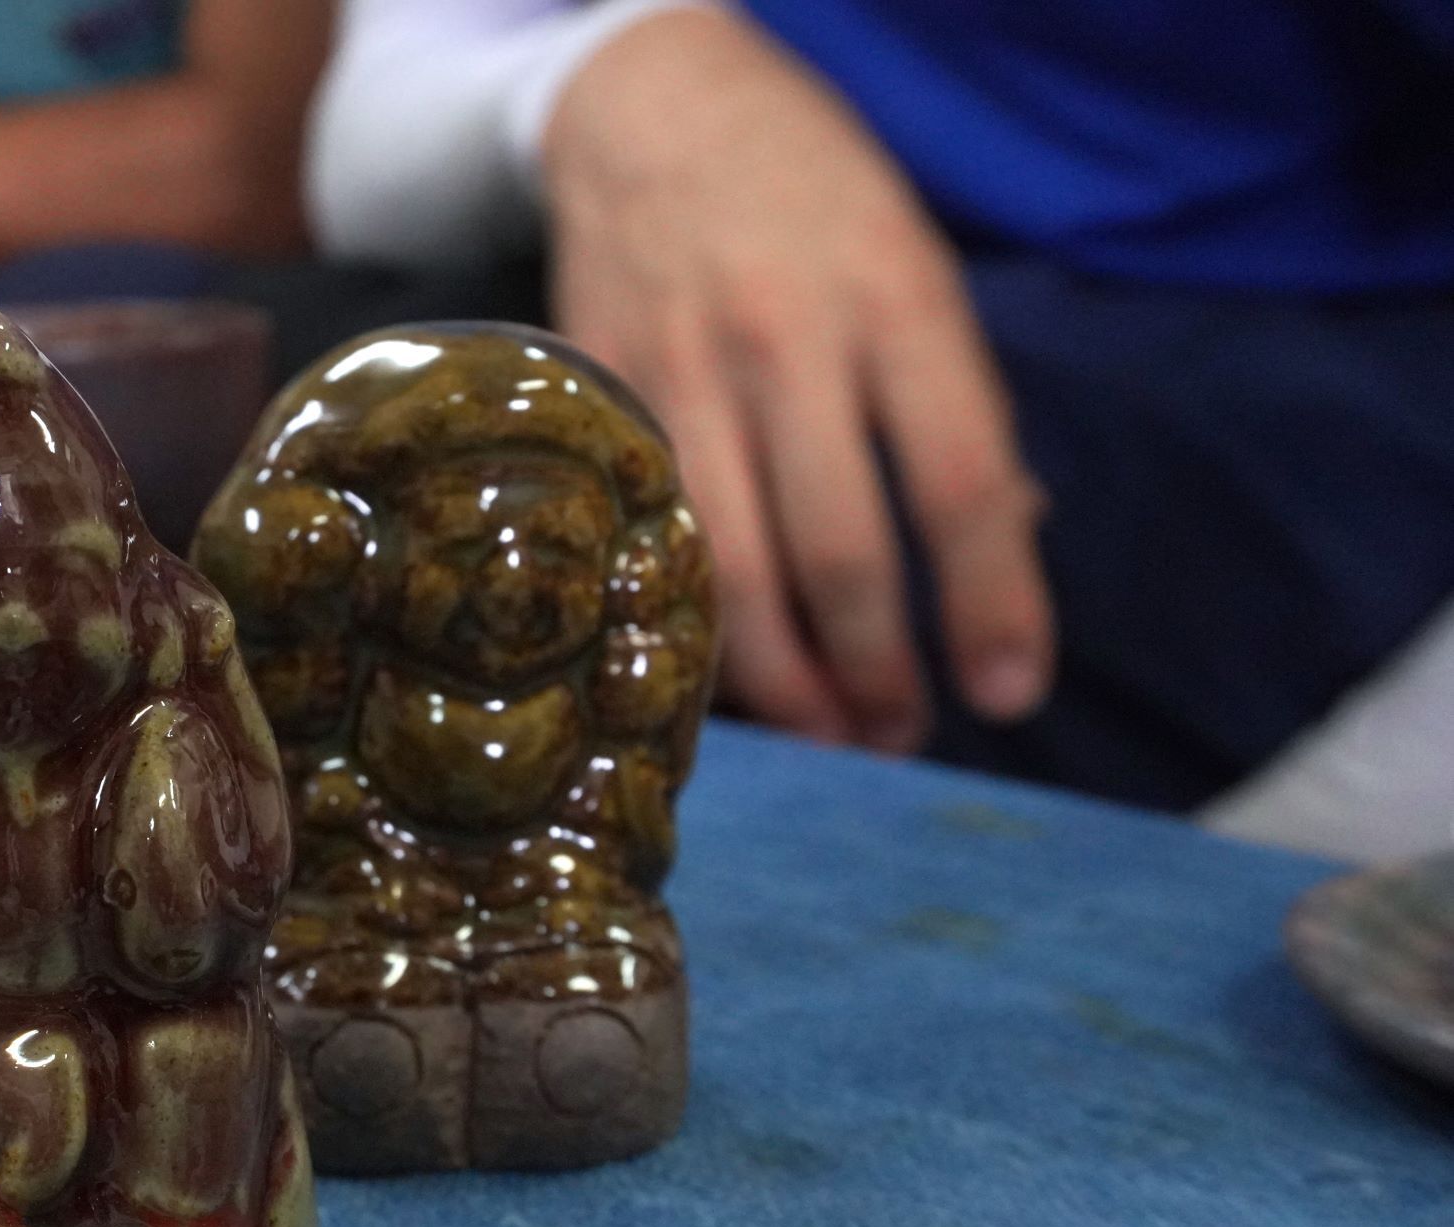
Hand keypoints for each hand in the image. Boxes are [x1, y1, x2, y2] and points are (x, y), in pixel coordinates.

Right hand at [542, 8, 1051, 750]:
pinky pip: (646, 540)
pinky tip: (722, 672)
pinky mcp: (600, 400)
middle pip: (838, 549)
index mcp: (895, 299)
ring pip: (729, 567)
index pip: (958, 482)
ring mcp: (682, 372)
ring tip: (826, 730)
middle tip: (901, 736)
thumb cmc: (808, 195)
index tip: (1010, 692)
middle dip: (878, 670)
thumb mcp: (914, 264)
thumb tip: (1010, 535)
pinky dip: (690, 622)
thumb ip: (955, 399)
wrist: (650, 106)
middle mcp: (787, 340)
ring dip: (784, 679)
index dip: (989, 602)